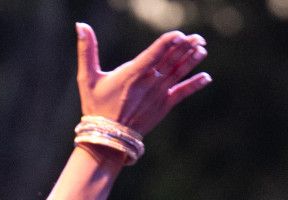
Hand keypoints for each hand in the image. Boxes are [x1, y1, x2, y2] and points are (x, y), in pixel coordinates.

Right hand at [74, 23, 211, 132]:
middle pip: (171, 60)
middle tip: (198, 37)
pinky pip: (183, 92)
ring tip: (203, 48)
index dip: (168, 42)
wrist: (108, 137)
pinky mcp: (164, 105)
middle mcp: (149, 82)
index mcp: (133, 73)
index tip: (179, 34)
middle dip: (186, 47)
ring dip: (192, 60)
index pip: (155, 53)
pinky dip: (195, 84)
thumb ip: (86, 50)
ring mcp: (159, 94)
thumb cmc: (96, 105)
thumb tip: (80, 25)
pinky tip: (206, 77)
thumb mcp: (87, 77)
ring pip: (179, 73)